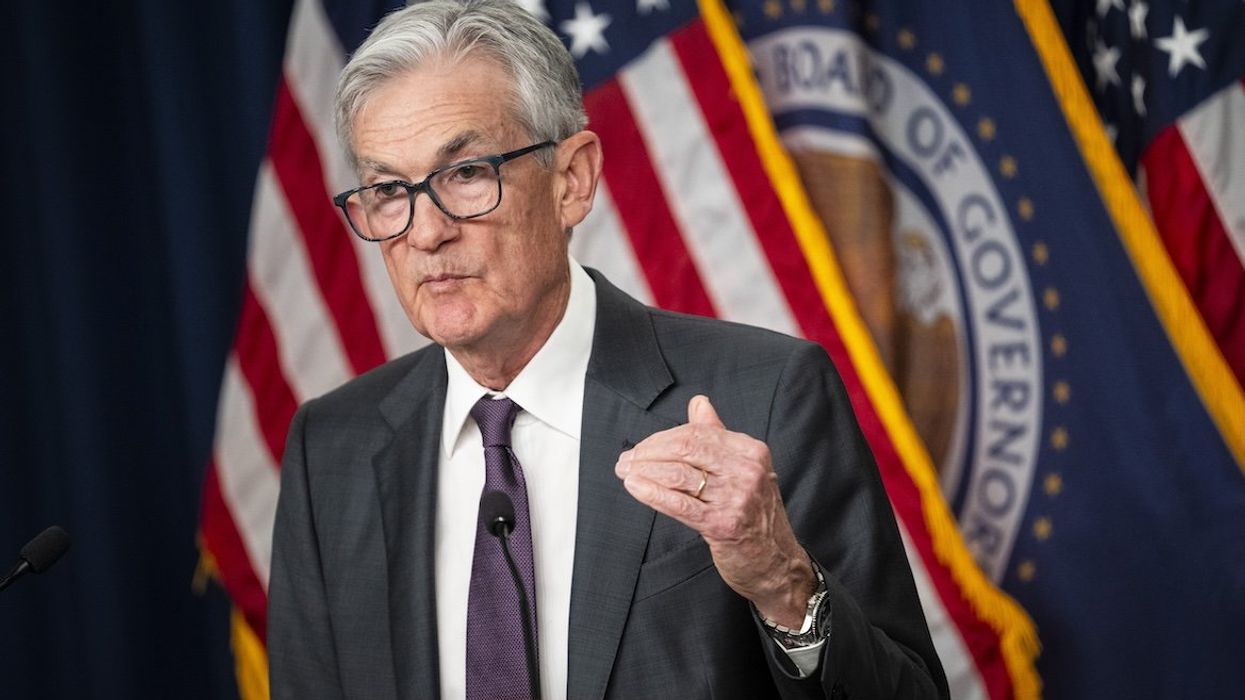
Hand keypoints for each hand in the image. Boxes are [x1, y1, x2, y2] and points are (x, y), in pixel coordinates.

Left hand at [614, 395, 815, 626]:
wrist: (776, 561)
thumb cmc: (754, 515)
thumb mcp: (743, 469)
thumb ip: (718, 435)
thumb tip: (699, 404)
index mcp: (750, 451)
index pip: (697, 433)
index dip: (662, 438)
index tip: (641, 447)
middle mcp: (746, 471)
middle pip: (685, 449)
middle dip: (648, 453)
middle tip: (626, 460)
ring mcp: (736, 498)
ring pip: (678, 475)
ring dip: (644, 472)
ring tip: (626, 473)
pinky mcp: (723, 525)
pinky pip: (679, 504)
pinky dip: (651, 493)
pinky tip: (635, 487)